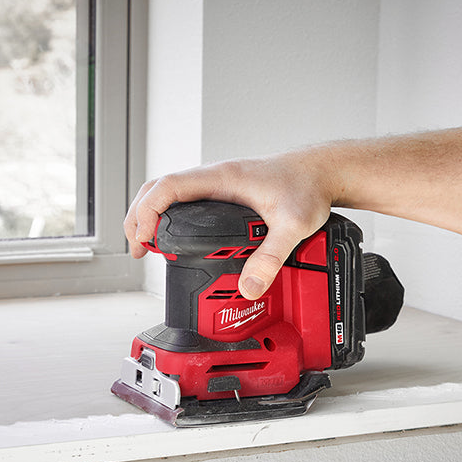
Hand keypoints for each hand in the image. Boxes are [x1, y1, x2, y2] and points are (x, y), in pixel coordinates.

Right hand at [124, 152, 336, 299]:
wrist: (323, 173)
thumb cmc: (308, 189)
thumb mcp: (293, 226)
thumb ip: (271, 257)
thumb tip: (249, 288)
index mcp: (222, 178)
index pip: (168, 187)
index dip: (147, 212)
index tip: (145, 239)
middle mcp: (214, 178)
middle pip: (158, 189)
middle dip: (139, 217)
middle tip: (138, 249)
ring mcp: (217, 184)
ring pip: (169, 192)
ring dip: (150, 214)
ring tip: (146, 245)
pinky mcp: (224, 192)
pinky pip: (185, 198)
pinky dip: (168, 214)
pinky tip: (173, 235)